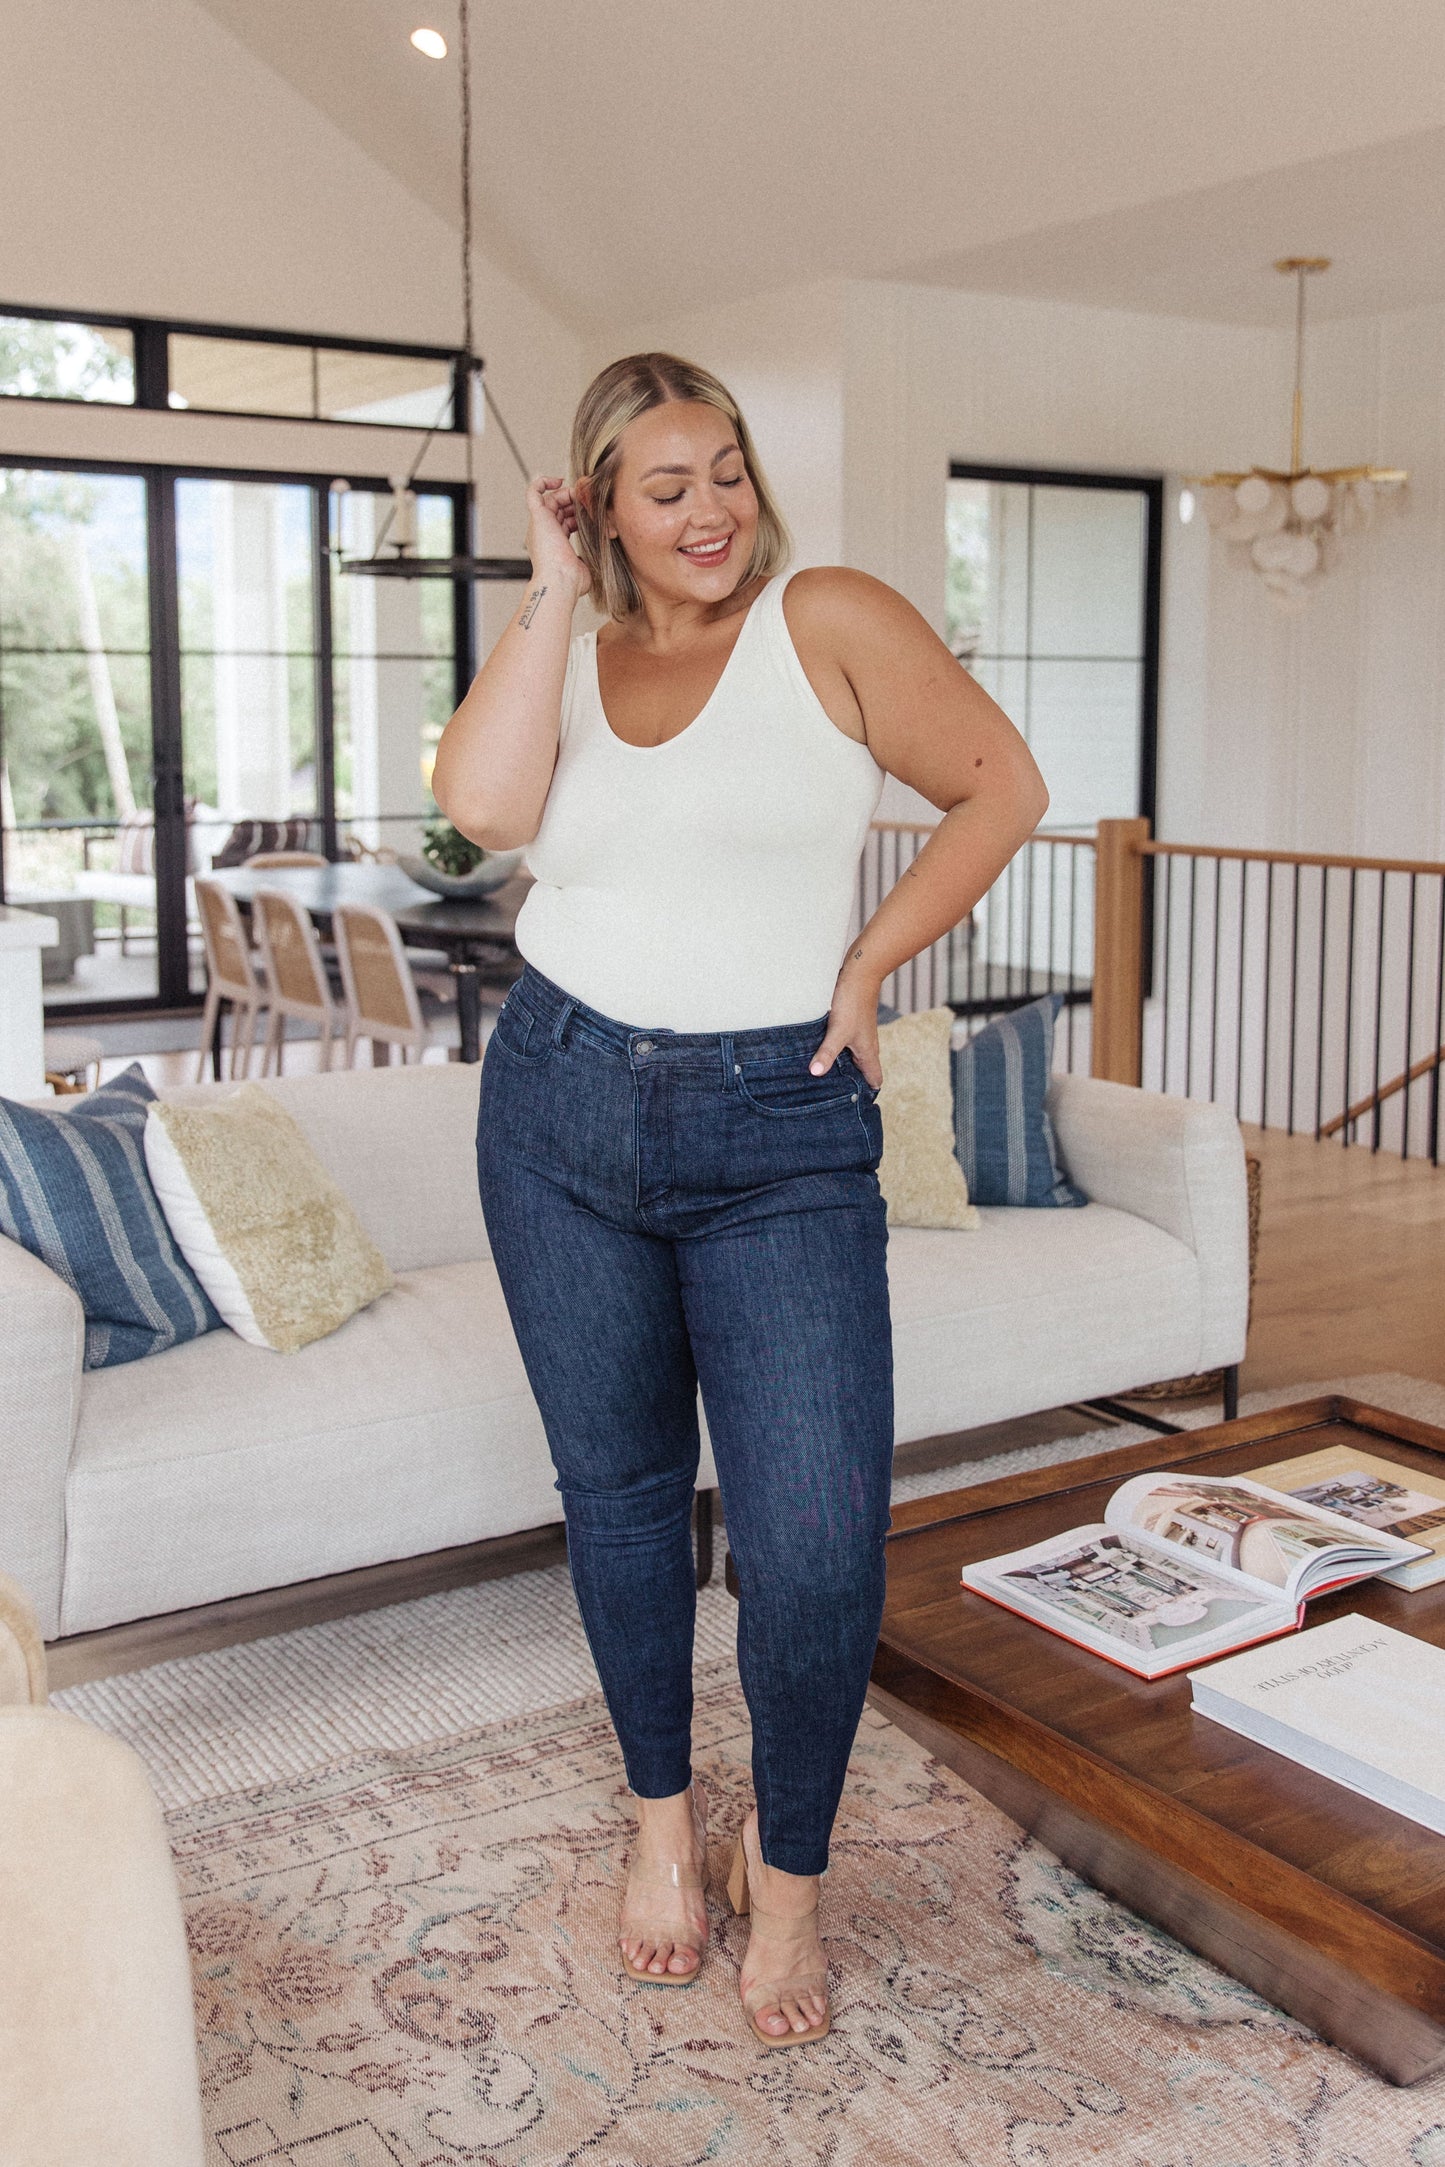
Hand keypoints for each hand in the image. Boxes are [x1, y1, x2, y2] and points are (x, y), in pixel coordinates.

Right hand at [525, 475, 589, 598]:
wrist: (561, 582)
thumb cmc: (571, 582)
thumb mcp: (585, 568)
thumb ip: (589, 560)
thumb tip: (597, 557)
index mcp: (554, 545)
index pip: (566, 522)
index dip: (579, 514)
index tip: (592, 512)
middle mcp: (544, 533)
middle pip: (559, 509)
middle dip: (575, 503)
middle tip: (589, 502)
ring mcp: (539, 525)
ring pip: (550, 499)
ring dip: (567, 493)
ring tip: (581, 495)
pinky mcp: (537, 517)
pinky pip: (533, 492)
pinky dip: (543, 482)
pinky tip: (559, 480)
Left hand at [810, 974, 881, 1088]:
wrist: (859, 974)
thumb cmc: (853, 1003)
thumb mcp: (838, 1031)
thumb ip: (827, 1053)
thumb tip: (816, 1073)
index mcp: (868, 1053)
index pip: (874, 1080)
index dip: (866, 1095)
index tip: (852, 1107)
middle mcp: (866, 1047)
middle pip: (862, 1073)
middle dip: (850, 1085)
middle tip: (831, 1097)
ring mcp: (858, 1037)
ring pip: (852, 1059)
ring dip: (841, 1069)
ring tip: (821, 1080)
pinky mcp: (850, 1027)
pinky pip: (844, 1047)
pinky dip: (835, 1054)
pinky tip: (818, 1054)